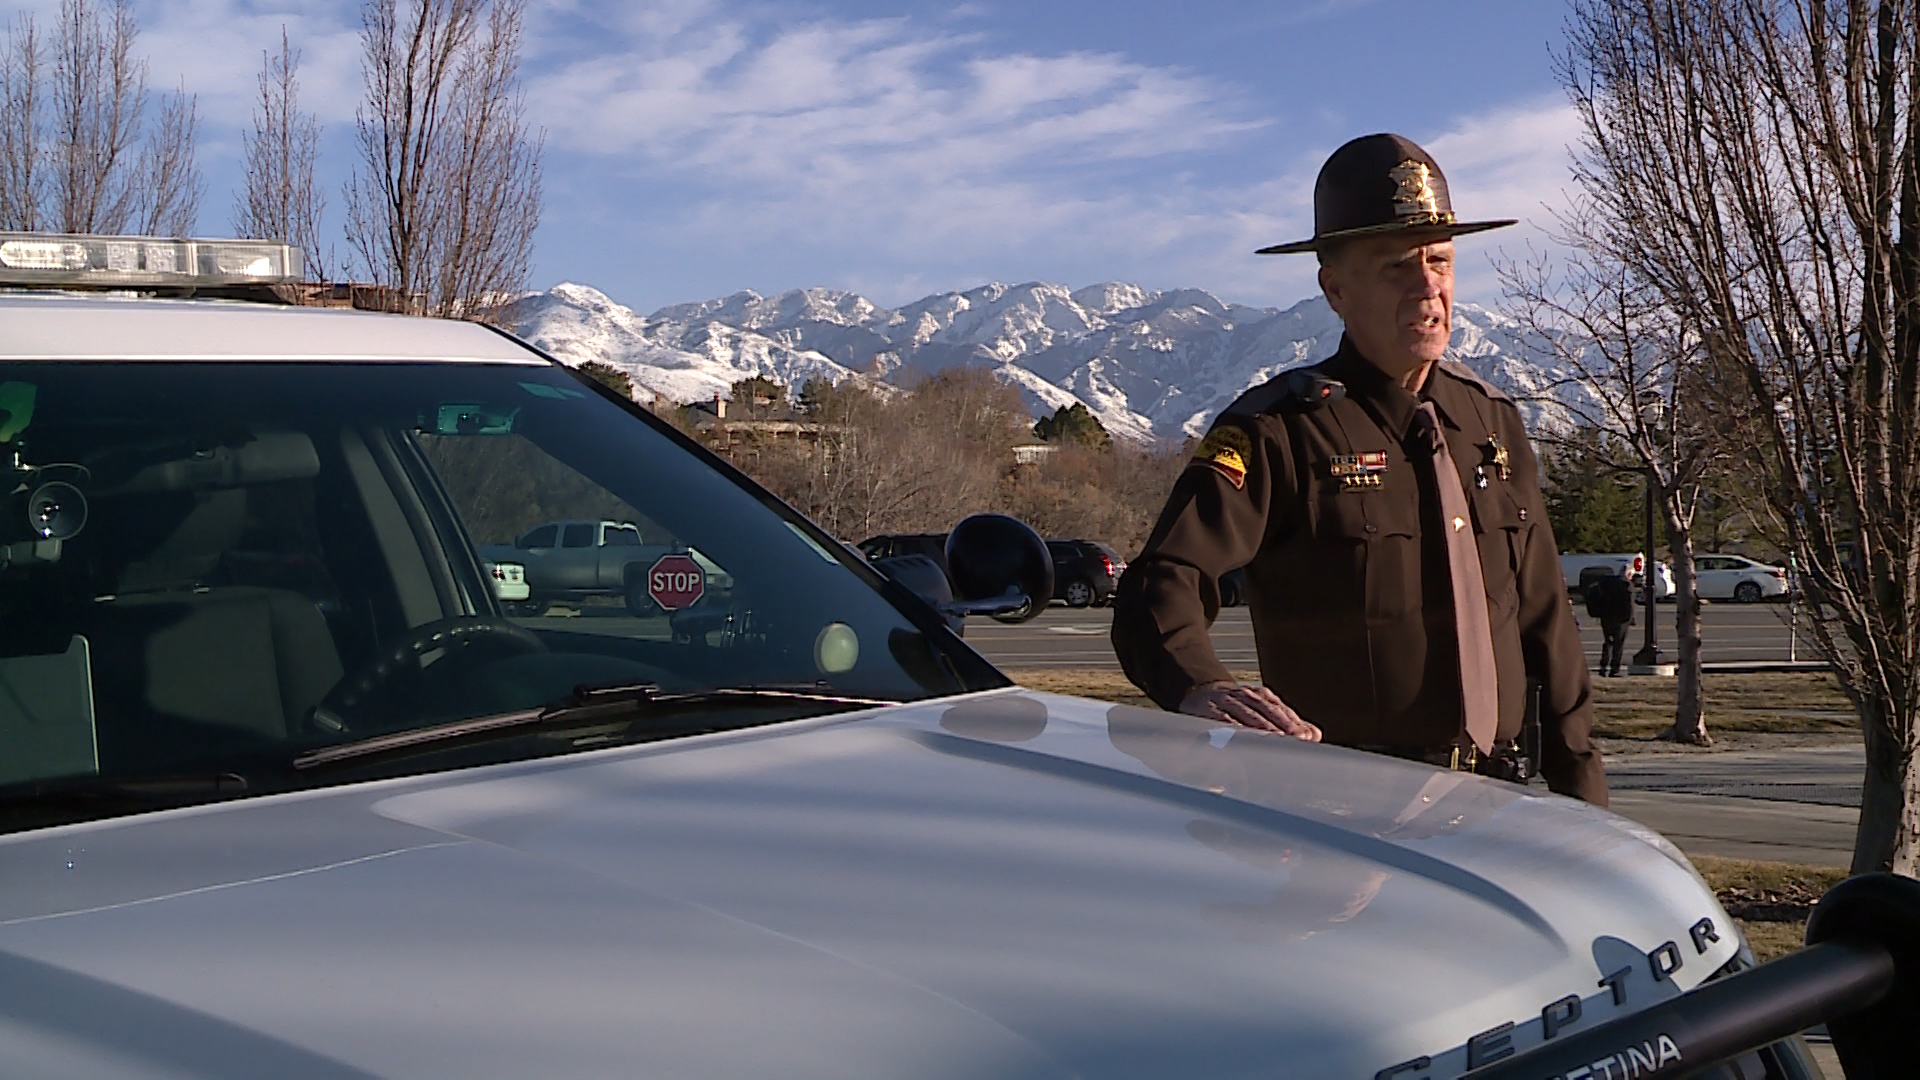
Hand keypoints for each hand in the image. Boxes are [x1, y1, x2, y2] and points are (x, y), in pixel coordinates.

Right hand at [1178, 682, 1320, 740]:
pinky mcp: (1209, 710)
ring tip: (1275, 739)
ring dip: (1262, 727)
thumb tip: (1314, 735)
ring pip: (1247, 714)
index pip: (1280, 708)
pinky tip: (1243, 738)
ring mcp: (1227, 701)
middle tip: (1296, 738)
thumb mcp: (1263, 709)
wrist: (1200, 692)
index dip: (1294, 722)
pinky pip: (1223, 719)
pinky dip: (1234, 727)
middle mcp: (1245, 696)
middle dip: (1282, 724)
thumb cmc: (1237, 706)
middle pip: (1267, 710)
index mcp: (1260, 695)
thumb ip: (1288, 722)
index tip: (1307, 736)